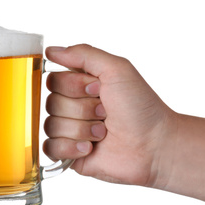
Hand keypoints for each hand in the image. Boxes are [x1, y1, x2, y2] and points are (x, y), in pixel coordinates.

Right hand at [43, 44, 175, 185]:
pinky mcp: (69, 153)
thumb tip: (50, 51)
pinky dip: (70, 147)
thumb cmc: (140, 107)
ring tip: (103, 133)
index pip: (53, 81)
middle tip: (105, 113)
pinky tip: (90, 148)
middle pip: (51, 103)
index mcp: (80, 85)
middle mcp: (72, 106)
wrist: (154, 145)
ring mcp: (70, 131)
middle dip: (82, 109)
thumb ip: (83, 54)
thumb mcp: (116, 69)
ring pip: (51, 126)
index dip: (74, 86)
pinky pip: (50, 148)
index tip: (98, 89)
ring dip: (82, 129)